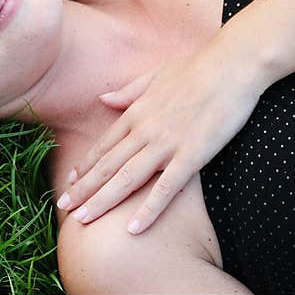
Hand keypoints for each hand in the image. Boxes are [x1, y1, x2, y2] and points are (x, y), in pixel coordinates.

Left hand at [57, 40, 269, 234]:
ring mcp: (166, 144)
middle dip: (83, 189)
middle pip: (107, 166)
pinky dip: (148, 209)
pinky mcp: (192, 155)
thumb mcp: (154, 75)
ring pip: (126, 179)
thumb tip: (102, 99)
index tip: (70, 182)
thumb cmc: (196, 67)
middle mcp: (144, 130)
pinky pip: (165, 188)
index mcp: (136, 113)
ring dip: (102, 201)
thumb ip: (127, 92)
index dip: (85, 166)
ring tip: (83, 220)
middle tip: (63, 208)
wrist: (231, 65)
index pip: (104, 145)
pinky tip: (132, 229)